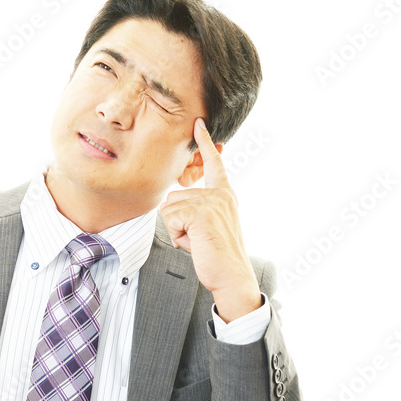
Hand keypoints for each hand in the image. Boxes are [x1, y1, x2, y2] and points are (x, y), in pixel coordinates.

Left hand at [160, 118, 261, 321]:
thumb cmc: (218, 256)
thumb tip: (173, 205)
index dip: (205, 143)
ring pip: (169, 207)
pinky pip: (169, 218)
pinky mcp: (201, 212)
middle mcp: (220, 194)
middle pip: (174, 196)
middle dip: (177, 222)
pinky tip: (194, 243)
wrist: (231, 276)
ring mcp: (212, 202)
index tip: (199, 123)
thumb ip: (197, 210)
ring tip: (198, 241)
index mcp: (225, 195)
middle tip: (199, 238)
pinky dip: (176, 235)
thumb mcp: (209, 226)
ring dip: (176, 229)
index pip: (213, 164)